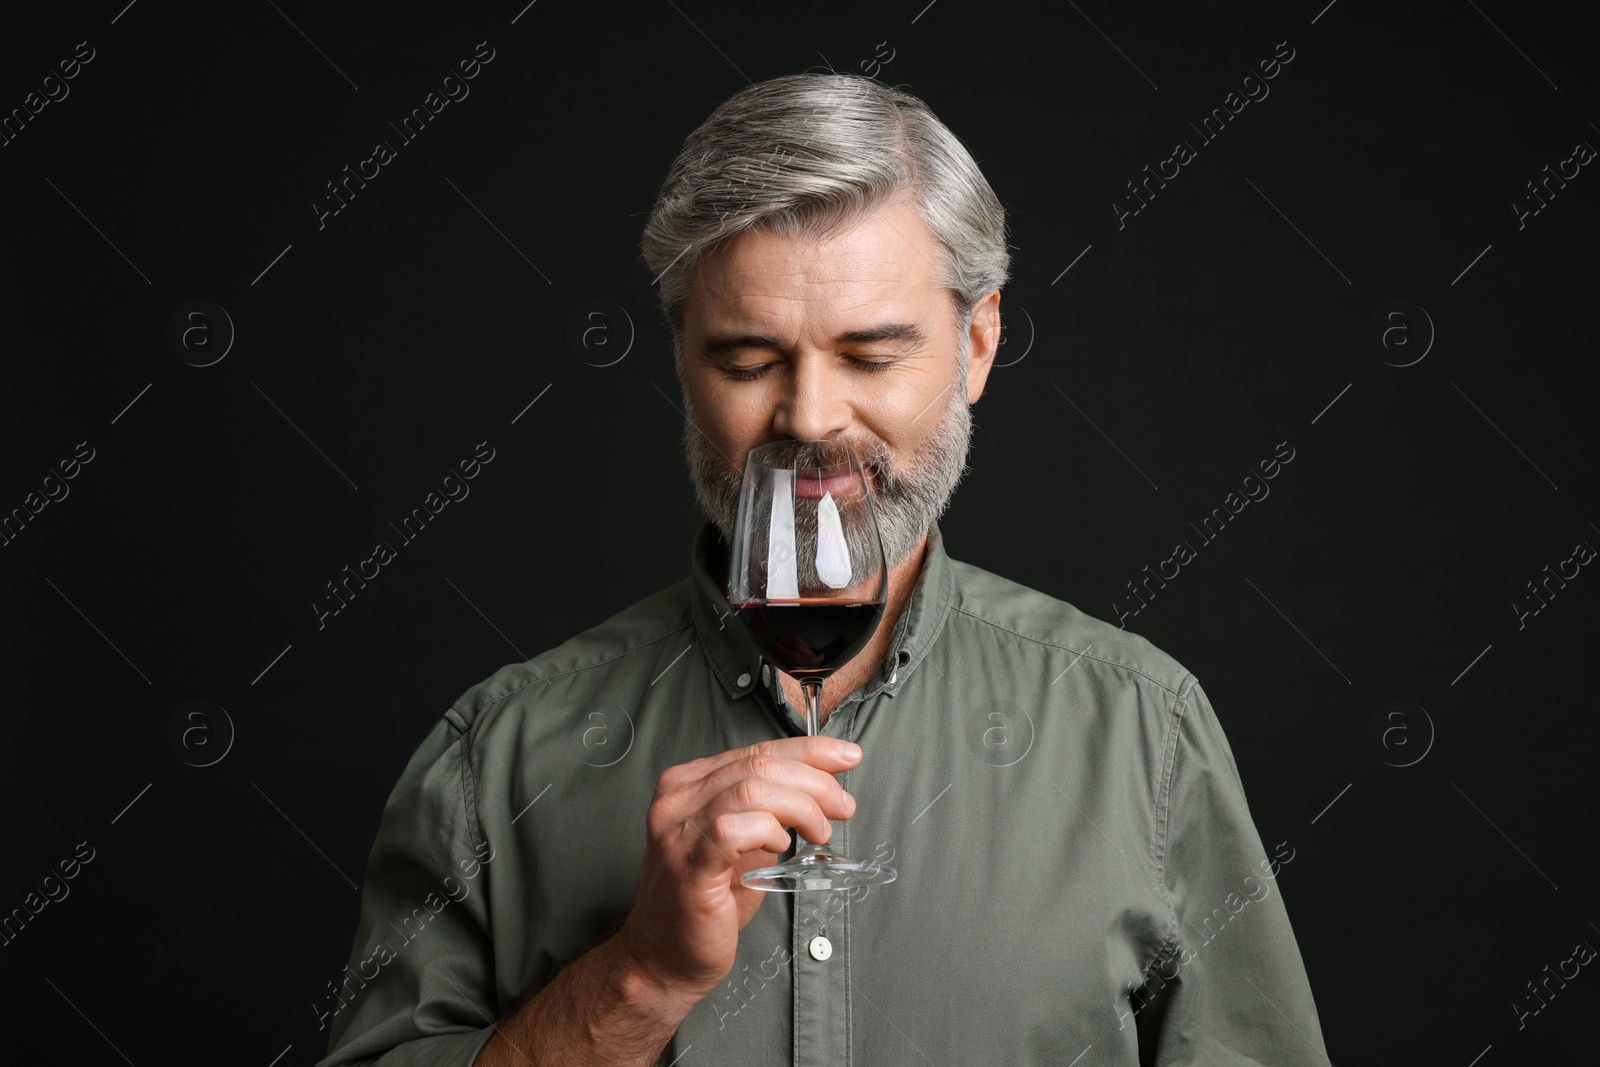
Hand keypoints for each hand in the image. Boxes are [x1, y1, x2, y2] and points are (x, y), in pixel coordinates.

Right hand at [616, 735, 861, 999]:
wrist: (664, 959)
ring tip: (820, 832)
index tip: (845, 756)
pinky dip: (769, 830)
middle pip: (759, 765)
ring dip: (802, 806)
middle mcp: (677, 799)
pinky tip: (781, 845)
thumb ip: (768, 811)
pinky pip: (734, 828)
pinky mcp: (688, 863)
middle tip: (842, 806)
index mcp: (688, 785)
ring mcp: (678, 830)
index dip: (809, 751)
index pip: (756, 751)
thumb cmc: (704, 904)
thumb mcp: (742, 844)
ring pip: (753, 789)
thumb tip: (818, 790)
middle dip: (815, 781)